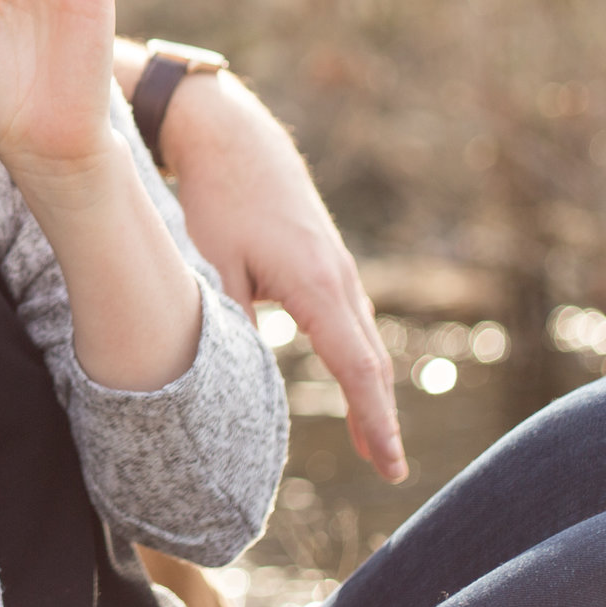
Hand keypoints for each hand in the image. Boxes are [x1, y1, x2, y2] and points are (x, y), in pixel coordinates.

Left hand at [154, 69, 407, 481]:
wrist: (232, 136)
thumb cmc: (216, 198)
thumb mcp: (215, 264)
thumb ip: (234, 321)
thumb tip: (242, 375)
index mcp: (316, 284)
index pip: (356, 370)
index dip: (374, 422)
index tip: (389, 466)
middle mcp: (340, 278)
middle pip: (370, 363)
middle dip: (380, 418)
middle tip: (388, 470)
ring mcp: (339, 267)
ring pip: (364, 342)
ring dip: (371, 391)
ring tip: (373, 442)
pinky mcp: (328, 259)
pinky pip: (352, 320)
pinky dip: (359, 358)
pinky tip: (356, 380)